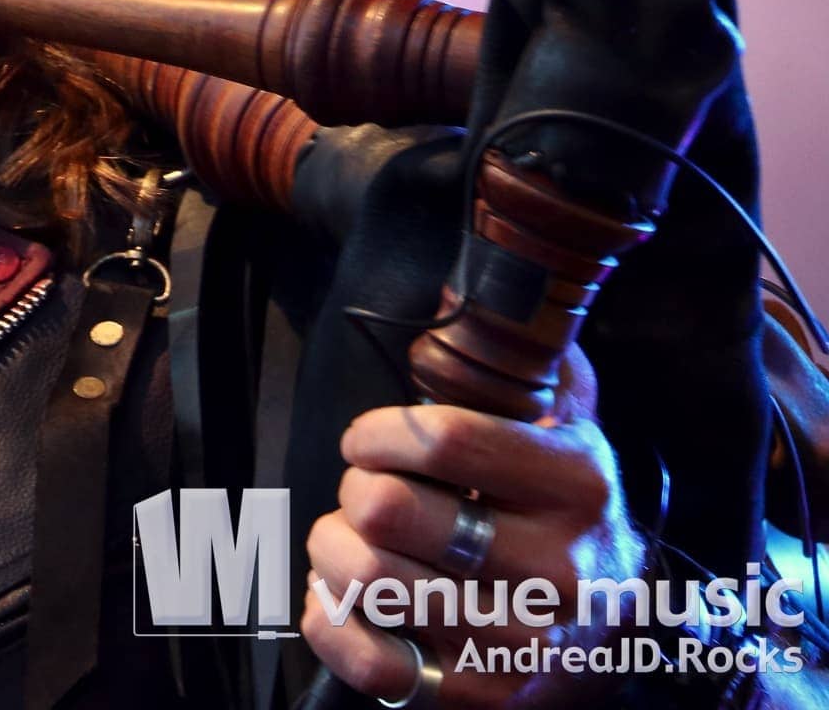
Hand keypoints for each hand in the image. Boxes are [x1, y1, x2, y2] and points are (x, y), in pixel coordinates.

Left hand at [302, 348, 641, 707]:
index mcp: (577, 485)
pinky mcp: (480, 696)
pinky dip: (331, 624)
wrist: (626, 636)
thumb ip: (526, 354)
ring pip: (368, 580)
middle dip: (353, 491)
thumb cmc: (570, 512)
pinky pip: (372, 665)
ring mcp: (519, 642)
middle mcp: (557, 569)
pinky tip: (340, 599)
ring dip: (332, 550)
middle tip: (366, 494)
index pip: (441, 439)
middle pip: (387, 509)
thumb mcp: (572, 422)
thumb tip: (453, 289)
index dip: (377, 432)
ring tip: (349, 540)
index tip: (369, 441)